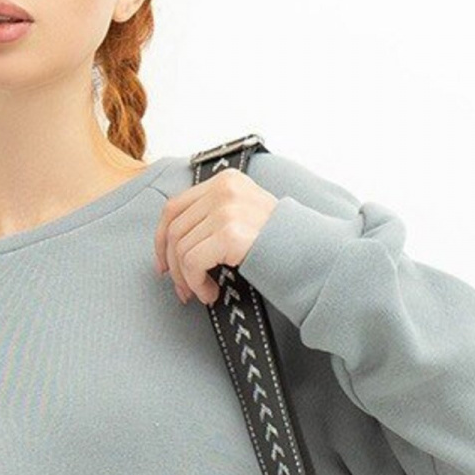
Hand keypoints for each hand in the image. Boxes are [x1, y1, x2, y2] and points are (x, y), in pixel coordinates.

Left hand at [152, 165, 279, 304]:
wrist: (313, 254)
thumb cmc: (280, 244)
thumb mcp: (245, 215)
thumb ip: (214, 217)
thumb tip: (175, 243)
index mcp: (226, 182)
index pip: (174, 207)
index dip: (162, 240)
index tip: (164, 265)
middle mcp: (224, 190)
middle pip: (174, 230)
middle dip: (173, 266)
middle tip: (183, 291)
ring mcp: (226, 210)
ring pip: (181, 249)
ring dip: (187, 280)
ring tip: (204, 292)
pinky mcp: (229, 234)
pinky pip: (192, 263)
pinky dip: (197, 284)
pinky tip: (212, 292)